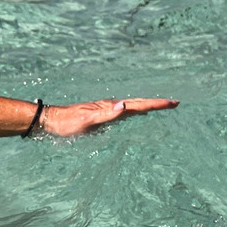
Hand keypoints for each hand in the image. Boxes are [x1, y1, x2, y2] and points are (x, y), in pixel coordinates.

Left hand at [40, 98, 178, 136]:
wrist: (52, 120)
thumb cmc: (68, 123)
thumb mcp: (87, 120)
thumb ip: (106, 114)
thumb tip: (124, 105)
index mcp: (112, 107)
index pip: (139, 105)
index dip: (156, 104)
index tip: (172, 102)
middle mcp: (112, 106)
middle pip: (140, 103)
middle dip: (157, 103)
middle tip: (174, 103)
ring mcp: (109, 110)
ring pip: (135, 106)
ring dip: (149, 106)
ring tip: (162, 106)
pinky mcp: (105, 115)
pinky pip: (127, 112)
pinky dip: (138, 111)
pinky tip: (139, 114)